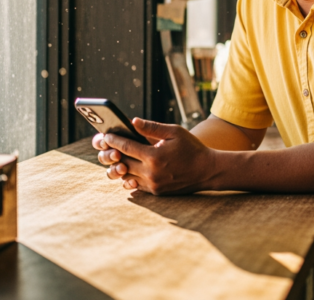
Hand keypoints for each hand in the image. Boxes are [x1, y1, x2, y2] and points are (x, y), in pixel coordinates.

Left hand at [97, 118, 213, 194]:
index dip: (114, 140)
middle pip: (122, 163)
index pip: (126, 147)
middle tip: (108, 147)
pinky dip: (130, 177)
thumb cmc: (192, 148)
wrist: (207, 171)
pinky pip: (136, 185)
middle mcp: (151, 172)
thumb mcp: (175, 132)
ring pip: (126, 176)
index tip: (106, 136)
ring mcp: (153, 184)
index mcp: (154, 156)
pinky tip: (130, 169)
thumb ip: (152, 128)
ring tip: (118, 158)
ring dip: (121, 167)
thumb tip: (133, 122)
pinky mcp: (156, 192)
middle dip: (113, 154)